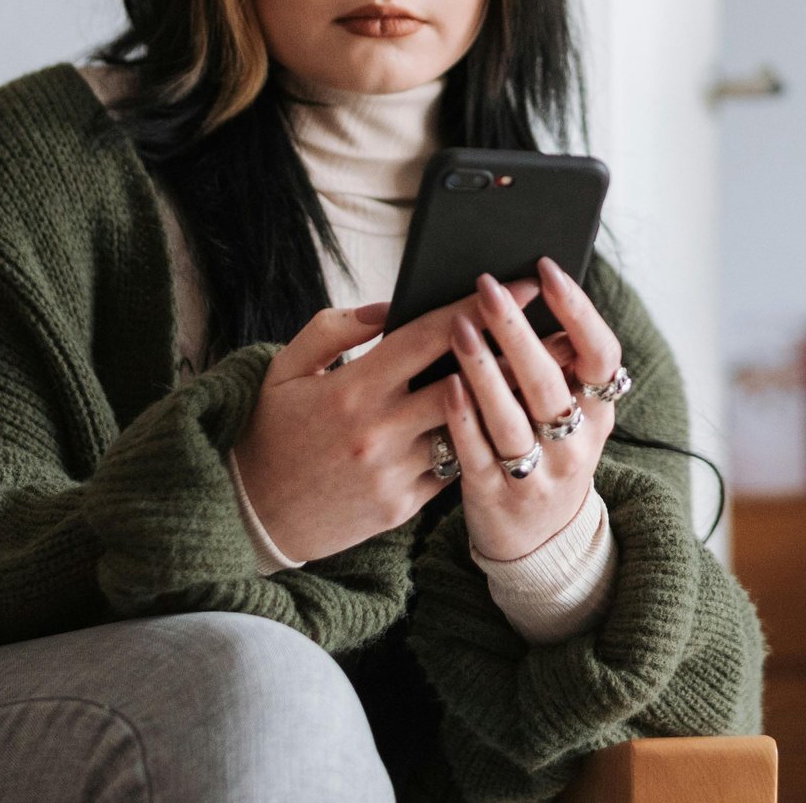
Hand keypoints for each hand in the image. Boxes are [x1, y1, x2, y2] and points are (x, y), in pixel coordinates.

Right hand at [230, 282, 534, 563]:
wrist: (247, 518)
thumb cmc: (269, 432)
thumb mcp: (286, 368)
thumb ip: (336, 328)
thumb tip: (388, 305)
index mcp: (351, 388)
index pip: (429, 336)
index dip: (478, 307)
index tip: (520, 285)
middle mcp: (378, 431)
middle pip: (465, 384)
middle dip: (515, 355)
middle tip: (558, 332)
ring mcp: (394, 473)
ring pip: (467, 430)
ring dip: (506, 403)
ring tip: (547, 377)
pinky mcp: (402, 508)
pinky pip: (453, 468)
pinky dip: (475, 444)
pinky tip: (506, 423)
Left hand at [440, 256, 626, 561]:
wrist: (541, 542)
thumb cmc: (549, 453)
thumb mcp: (575, 415)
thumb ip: (561, 366)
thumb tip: (531, 294)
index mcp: (599, 411)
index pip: (600, 354)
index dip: (577, 310)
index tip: (547, 269)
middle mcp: (577, 443)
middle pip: (549, 380)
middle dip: (517, 328)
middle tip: (487, 286)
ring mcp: (538, 473)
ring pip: (513, 418)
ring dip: (485, 369)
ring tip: (459, 326)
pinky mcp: (498, 496)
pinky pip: (479, 453)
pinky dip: (465, 417)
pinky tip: (447, 383)